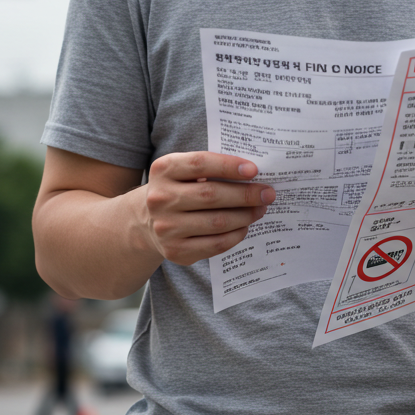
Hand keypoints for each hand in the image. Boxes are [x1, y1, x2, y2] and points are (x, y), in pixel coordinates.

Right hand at [141, 152, 274, 265]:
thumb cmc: (177, 189)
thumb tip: (252, 175)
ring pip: (217, 222)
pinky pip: (215, 244)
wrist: (146, 220)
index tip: (254, 170)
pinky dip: (236, 235)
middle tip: (268, 193)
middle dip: (245, 194)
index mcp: (163, 170)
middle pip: (211, 195)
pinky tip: (245, 226)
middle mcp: (160, 198)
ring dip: (245, 216)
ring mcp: (166, 227)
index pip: (200, 164)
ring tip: (260, 209)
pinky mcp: (176, 251)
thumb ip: (210, 168)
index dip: (229, 166)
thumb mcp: (183, 171)